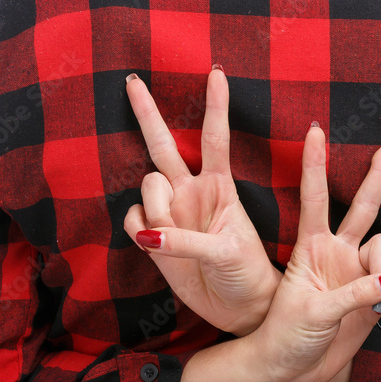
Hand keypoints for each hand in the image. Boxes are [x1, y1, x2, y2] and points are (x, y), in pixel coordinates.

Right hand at [123, 67, 280, 335]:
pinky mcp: (155, 238)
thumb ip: (186, 240)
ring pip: (146, 187)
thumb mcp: (226, 252)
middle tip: (133, 80)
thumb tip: (149, 235)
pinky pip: (133, 219)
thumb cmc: (247, 273)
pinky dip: (139, 230)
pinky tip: (154, 246)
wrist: (242, 309)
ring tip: (175, 239)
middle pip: (162, 144)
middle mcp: (192, 192)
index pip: (214, 138)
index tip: (216, 72)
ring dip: (156, 209)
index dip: (214, 106)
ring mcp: (171, 213)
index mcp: (221, 187)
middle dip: (147, 112)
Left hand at [252, 122, 380, 381]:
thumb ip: (355, 294)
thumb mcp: (314, 313)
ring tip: (370, 298)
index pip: (314, 198)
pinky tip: (378, 309)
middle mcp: (336, 252)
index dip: (315, 165)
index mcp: (310, 248)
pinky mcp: (373, 293)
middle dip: (380, 172)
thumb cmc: (286, 336)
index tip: (316, 130)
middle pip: (364, 204)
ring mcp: (357, 271)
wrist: (293, 369)